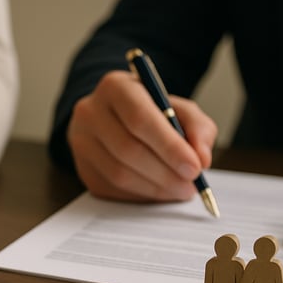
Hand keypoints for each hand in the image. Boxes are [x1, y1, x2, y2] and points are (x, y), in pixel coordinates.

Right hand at [66, 70, 217, 200]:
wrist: (114, 118)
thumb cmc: (151, 112)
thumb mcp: (179, 108)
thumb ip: (197, 128)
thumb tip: (201, 158)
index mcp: (115, 87)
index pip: (139, 119)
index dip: (169, 146)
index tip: (194, 167)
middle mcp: (90, 112)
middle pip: (128, 149)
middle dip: (165, 172)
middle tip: (191, 185)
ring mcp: (81, 142)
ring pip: (119, 174)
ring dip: (155, 188)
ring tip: (181, 190)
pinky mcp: (83, 169)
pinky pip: (113, 189)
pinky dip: (142, 195)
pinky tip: (159, 190)